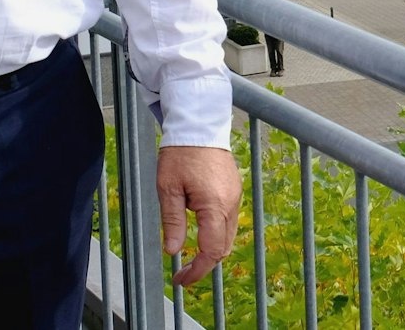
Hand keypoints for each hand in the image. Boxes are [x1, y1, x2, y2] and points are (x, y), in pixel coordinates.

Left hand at [157, 145, 240, 285]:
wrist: (198, 124)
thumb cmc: (181, 153)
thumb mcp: (168, 188)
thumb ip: (173, 222)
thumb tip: (173, 251)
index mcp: (215, 205)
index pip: (212, 251)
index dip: (197, 271)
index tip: (181, 279)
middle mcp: (231, 203)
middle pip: (223, 247)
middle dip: (205, 264)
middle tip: (183, 272)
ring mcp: (235, 196)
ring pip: (228, 235)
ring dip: (211, 249)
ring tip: (190, 255)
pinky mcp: (234, 190)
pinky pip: (229, 220)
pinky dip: (216, 233)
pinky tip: (200, 231)